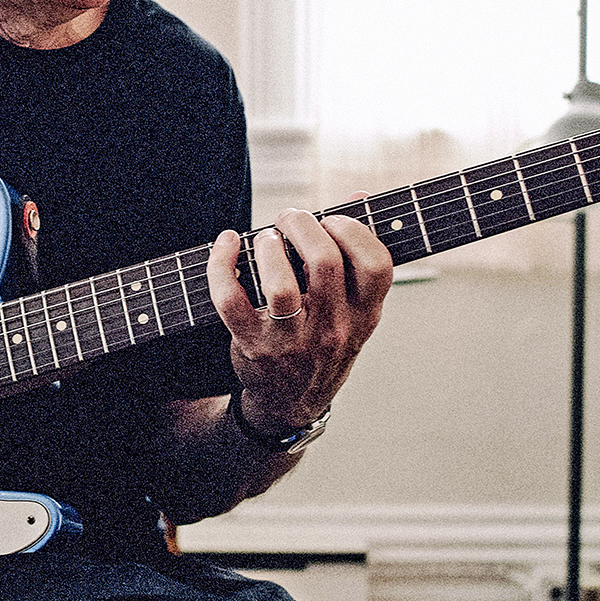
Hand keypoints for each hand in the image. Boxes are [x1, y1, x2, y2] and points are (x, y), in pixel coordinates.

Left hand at [206, 205, 392, 432]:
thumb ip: (356, 255)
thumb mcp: (353, 309)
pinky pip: (231, 300)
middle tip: (288, 219)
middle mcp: (334, 331)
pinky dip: (221, 264)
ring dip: (268, 246)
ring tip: (266, 239)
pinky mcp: (254, 347)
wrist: (290, 405)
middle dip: (301, 224)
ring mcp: (293, 343)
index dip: (354, 230)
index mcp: (365, 316)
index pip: (377, 265)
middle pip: (324, 261)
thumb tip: (357, 195)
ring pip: (280, 283)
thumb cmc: (323, 342)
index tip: (331, 221)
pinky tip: (226, 244)